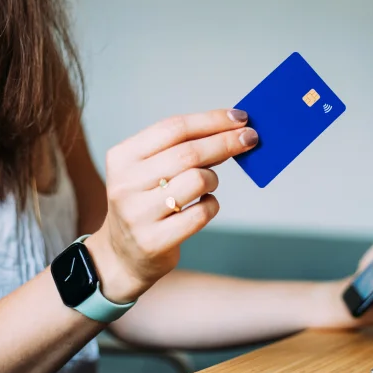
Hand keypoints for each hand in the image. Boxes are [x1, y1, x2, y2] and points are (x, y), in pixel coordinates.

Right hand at [87, 109, 257, 303]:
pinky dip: (212, 205)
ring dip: (213, 178)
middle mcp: (125, 184)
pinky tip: (205, 205)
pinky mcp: (154, 241)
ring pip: (197, 180)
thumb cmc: (146, 203)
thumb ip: (181, 149)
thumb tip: (230, 130)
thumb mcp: (149, 171)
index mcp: (122, 157)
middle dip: (225, 142)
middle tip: (250, 139)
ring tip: (208, 183)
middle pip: (188, 153)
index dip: (211, 120)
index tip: (240, 118)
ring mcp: (137, 214)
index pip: (173, 128)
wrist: (123, 255)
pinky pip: (201, 213)